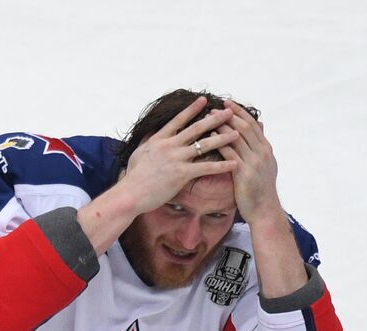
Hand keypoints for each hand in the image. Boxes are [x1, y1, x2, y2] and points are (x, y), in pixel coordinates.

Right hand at [116, 96, 239, 215]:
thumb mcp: (138, 154)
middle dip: (215, 118)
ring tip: (237, 133)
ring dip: (223, 138)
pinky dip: (222, 165)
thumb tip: (151, 133)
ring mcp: (176, 159)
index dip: (192, 109)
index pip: (178, 120)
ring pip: (205, 145)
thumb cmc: (132, 177)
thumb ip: (148, 142)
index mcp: (159, 140)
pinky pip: (206, 167)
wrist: (129, 194)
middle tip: (229, 112)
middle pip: (197, 128)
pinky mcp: (181, 174)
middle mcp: (169, 146)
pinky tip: (235, 163)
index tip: (204, 100)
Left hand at [216, 99, 284, 225]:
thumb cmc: (260, 189)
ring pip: (237, 138)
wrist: (264, 210)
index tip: (227, 103)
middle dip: (229, 115)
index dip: (239, 112)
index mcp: (266, 148)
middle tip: (214, 106)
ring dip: (221, 126)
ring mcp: (254, 162)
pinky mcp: (244, 173)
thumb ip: (259, 147)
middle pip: (244, 127)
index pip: (252, 124)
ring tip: (208, 118)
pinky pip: (230, 154)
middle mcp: (262, 152)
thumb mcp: (265, 165)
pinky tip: (208, 138)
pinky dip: (219, 143)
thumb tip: (259, 127)